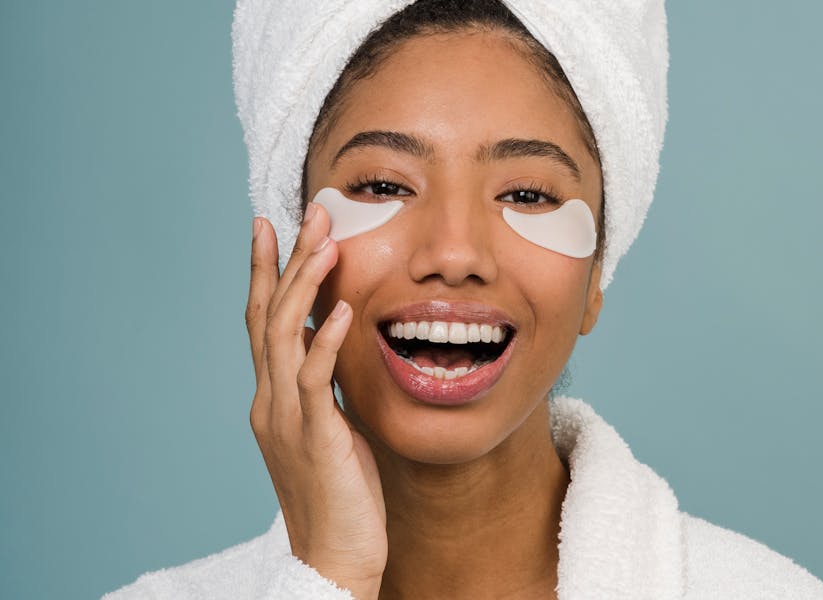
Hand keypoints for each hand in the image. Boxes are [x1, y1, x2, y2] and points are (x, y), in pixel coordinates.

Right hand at [245, 205, 386, 598]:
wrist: (332, 556)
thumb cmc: (338, 493)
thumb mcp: (328, 426)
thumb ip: (323, 386)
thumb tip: (330, 345)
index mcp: (273, 396)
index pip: (264, 321)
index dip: (267, 272)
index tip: (272, 227)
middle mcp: (270, 400)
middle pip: (270, 316)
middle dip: (287, 261)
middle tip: (308, 214)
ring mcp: (287, 418)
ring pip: (285, 338)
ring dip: (305, 287)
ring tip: (325, 243)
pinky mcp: (315, 437)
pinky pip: (315, 381)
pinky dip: (325, 342)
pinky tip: (342, 311)